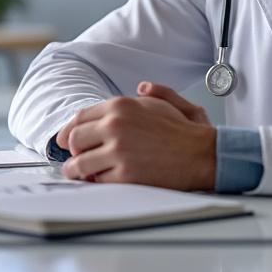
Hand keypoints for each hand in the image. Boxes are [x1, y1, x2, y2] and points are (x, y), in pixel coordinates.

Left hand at [56, 87, 215, 189]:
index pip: (80, 117)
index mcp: (121, 106)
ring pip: (79, 164)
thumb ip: (154, 92)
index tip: (67, 140)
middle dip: (72, 152)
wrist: (204, 155)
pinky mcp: (125, 175)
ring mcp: (119, 151)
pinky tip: (101, 182)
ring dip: (76, 171)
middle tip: (75, 159)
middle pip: (74, 139)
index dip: (69, 130)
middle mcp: (116, 125)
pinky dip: (96, 183)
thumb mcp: (170, 102)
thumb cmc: (187, 132)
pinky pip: (97, 181)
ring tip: (79, 174)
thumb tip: (142, 87)